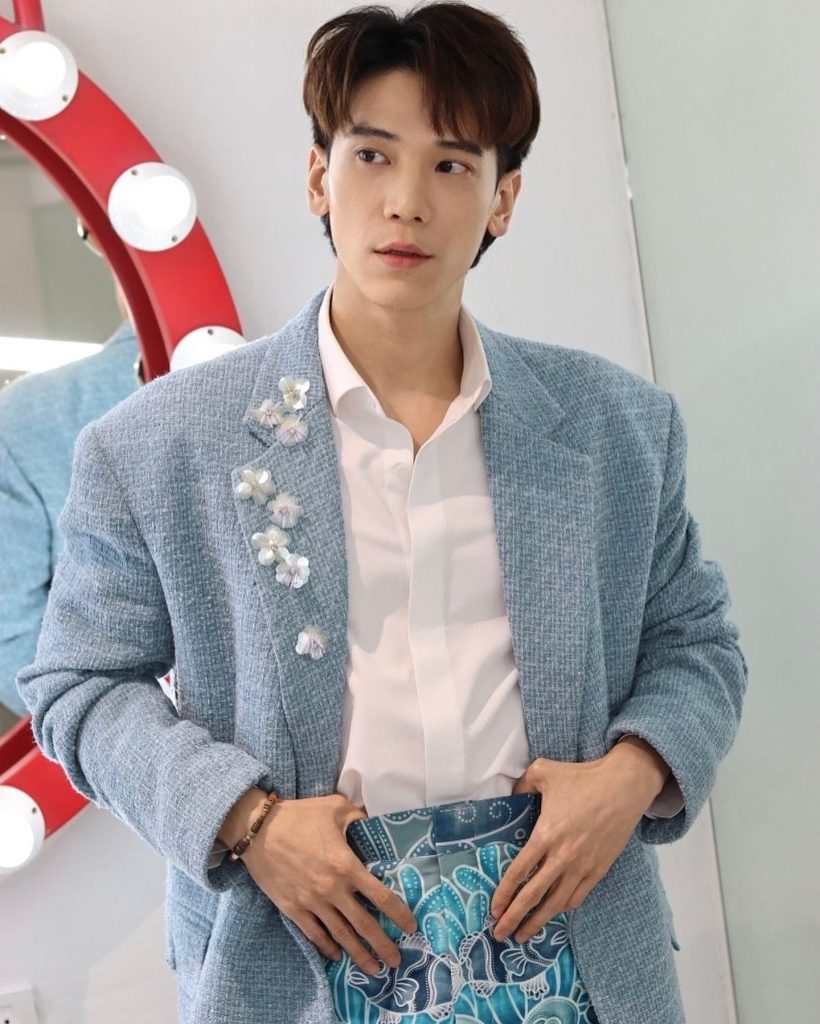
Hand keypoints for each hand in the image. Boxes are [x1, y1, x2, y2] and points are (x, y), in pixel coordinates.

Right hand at [242, 793, 417, 975]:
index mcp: (347, 865)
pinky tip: (337, 956)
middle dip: (382, 945)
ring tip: (373, 970)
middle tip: (396, 962)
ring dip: (359, 955)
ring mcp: (312, 902)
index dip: (398, 914)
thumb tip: (373, 822)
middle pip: (364, 925)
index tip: (410, 927)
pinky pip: (314, 934)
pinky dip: (327, 948)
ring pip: (341, 936)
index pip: (380, 896)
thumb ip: (358, 816)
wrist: (258, 829)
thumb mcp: (335, 808)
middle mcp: (332, 889)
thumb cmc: (299, 816)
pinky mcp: (293, 909)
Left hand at [491, 743, 667, 942]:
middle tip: (499, 934)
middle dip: (514, 917)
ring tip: (524, 935)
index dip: (504, 893)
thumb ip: (521, 785)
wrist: (623, 787)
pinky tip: (553, 912)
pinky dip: (563, 908)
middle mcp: (562, 857)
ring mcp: (582, 867)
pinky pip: (577, 896)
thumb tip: (510, 798)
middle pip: (533, 896)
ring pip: (556, 903)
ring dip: (538, 921)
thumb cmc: (582, 778)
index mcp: (546, 835)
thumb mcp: (543, 771)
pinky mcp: (599, 870)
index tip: (493, 909)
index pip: (519, 872)